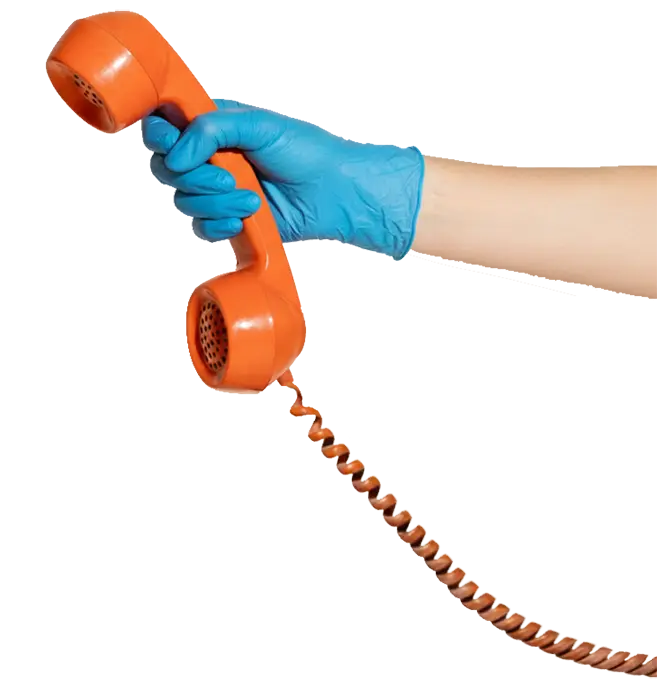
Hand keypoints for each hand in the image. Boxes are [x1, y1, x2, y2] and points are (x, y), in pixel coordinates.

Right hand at [142, 98, 423, 259]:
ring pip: (184, 202)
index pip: (162, 129)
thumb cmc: (304, 153)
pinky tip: (247, 219)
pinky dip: (221, 225)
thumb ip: (212, 129)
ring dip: (217, 203)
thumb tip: (176, 154)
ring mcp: (215, 194)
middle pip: (166, 170)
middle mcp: (207, 161)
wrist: (332, 194)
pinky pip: (202, 229)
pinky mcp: (226, 223)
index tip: (176, 145)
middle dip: (196, 178)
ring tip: (254, 199)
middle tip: (229, 178)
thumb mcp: (259, 125)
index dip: (160, 138)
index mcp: (210, 130)